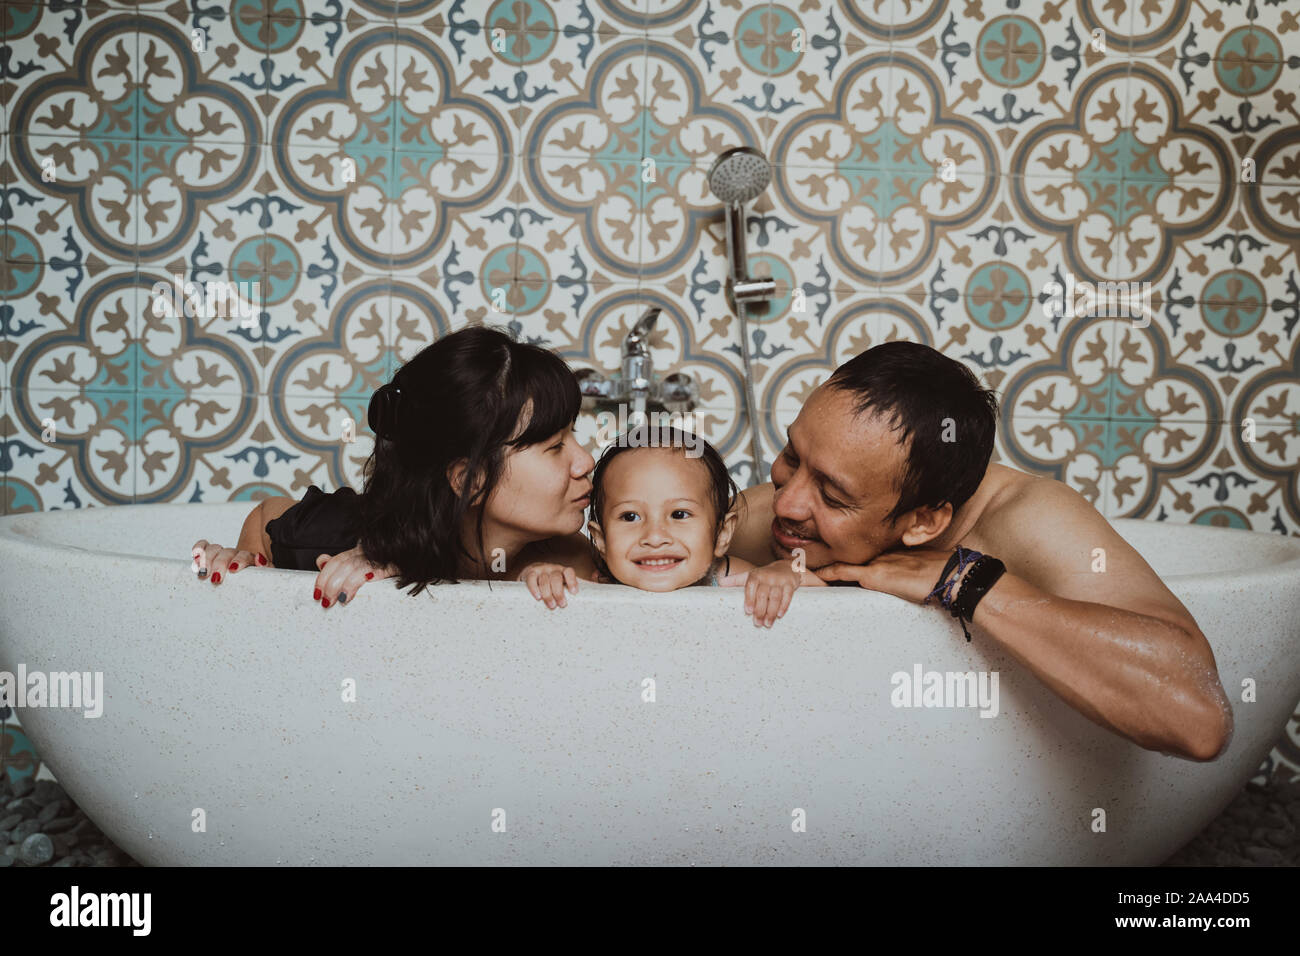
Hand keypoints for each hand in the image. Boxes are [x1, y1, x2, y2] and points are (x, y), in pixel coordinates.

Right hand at [191, 539, 266, 585]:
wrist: (247, 580)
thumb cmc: (254, 581)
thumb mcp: (263, 578)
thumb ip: (264, 568)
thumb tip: (259, 559)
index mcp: (250, 559)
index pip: (245, 556)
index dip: (239, 561)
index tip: (233, 569)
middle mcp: (235, 554)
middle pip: (226, 553)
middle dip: (219, 564)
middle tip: (215, 578)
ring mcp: (222, 553)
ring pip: (214, 549)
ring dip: (206, 559)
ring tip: (201, 572)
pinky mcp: (210, 554)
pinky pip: (204, 546)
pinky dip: (198, 549)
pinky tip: (194, 557)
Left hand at [313, 546, 393, 608]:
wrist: (424, 554)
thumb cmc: (400, 561)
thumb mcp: (368, 561)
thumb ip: (345, 561)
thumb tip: (322, 560)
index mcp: (362, 550)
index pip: (337, 560)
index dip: (324, 575)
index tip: (317, 592)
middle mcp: (369, 551)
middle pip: (341, 564)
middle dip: (328, 583)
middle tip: (324, 601)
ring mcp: (381, 557)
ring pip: (352, 567)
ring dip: (339, 586)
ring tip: (335, 601)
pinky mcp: (392, 565)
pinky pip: (370, 571)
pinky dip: (355, 582)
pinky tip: (349, 594)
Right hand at [519, 562, 577, 608]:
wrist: (531, 574)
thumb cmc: (552, 581)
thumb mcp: (564, 581)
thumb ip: (580, 581)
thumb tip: (596, 574)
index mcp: (563, 571)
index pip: (569, 572)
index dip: (572, 581)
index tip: (574, 592)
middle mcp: (552, 569)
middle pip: (556, 578)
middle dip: (559, 592)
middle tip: (562, 605)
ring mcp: (541, 570)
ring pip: (544, 580)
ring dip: (548, 594)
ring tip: (551, 605)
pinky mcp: (530, 573)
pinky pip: (531, 579)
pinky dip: (534, 588)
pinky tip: (538, 597)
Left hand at [719, 560, 819, 627]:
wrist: (786, 567)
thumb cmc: (764, 575)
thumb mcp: (750, 575)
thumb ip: (735, 580)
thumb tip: (719, 582)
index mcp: (756, 575)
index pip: (751, 586)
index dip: (749, 598)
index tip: (748, 611)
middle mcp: (767, 577)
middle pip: (763, 594)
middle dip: (760, 610)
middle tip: (757, 623)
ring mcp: (779, 581)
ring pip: (775, 597)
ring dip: (771, 611)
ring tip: (767, 624)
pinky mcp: (790, 584)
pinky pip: (788, 596)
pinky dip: (784, 606)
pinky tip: (780, 615)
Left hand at [814, 548, 957, 603]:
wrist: (950, 574)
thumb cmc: (942, 574)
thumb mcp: (920, 572)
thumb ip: (906, 576)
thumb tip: (907, 584)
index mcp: (888, 555)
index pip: (858, 558)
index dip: (841, 560)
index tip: (824, 561)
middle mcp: (878, 556)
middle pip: (845, 559)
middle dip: (824, 560)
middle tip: (802, 560)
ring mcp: (875, 564)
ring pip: (841, 564)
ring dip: (822, 567)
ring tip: (800, 566)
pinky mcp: (875, 575)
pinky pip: (844, 573)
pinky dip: (827, 574)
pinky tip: (812, 575)